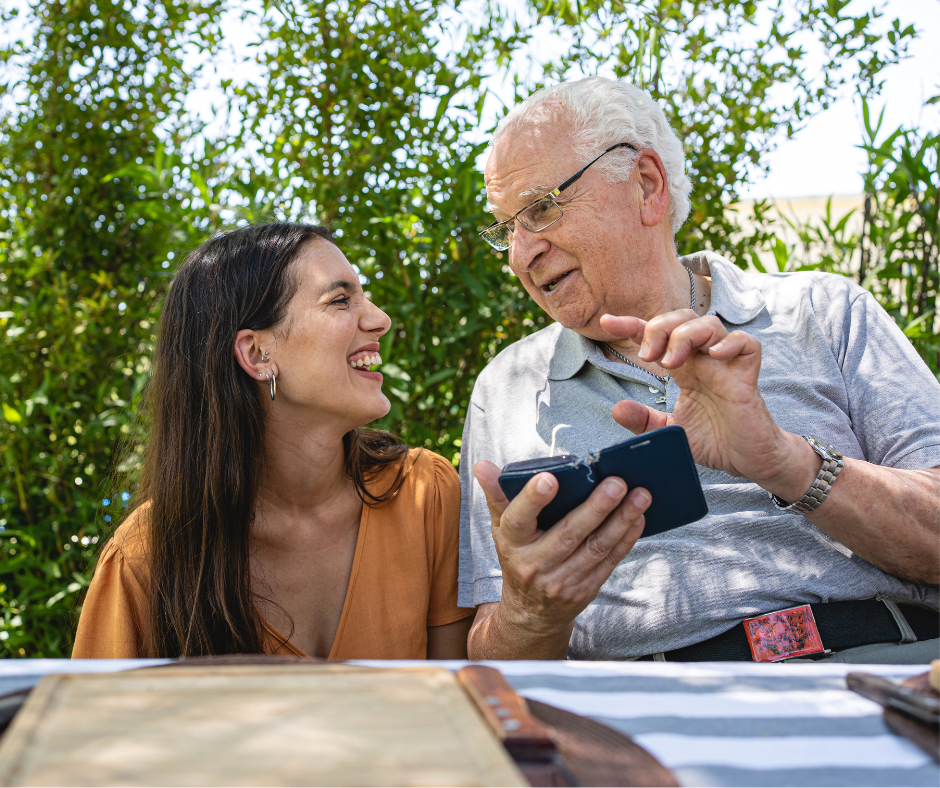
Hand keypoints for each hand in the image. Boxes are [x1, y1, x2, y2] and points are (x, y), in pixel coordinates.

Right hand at [473, 460, 649, 640]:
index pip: (518, 519)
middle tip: (617, 482)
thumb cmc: (517, 556)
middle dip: (595, 508)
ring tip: (641, 495)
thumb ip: (496, 495)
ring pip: (595, 548)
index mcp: (511, 543)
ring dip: (621, 520)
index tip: (550, 478)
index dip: (533, 499)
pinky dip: (626, 539)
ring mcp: (562, 581)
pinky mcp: (585, 589)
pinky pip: (609, 562)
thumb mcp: (500, 528)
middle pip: (568, 534)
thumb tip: (482, 465)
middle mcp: (535, 564)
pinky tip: (639, 518)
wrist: (530, 613)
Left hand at [599, 310, 816, 496]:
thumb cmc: (714, 440)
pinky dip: (731, 342)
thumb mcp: (670, 431)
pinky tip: (715, 356)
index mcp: (684, 367)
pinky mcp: (748, 377)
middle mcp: (704, 360)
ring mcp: (727, 365)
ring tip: (671, 362)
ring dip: (685, 335)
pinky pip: (748, 344)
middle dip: (660, 327)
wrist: (747, 461)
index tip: (606, 323)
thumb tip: (617, 408)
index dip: (631, 324)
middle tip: (647, 356)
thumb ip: (645, 420)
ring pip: (711, 324)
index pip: (657, 335)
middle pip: (683, 318)